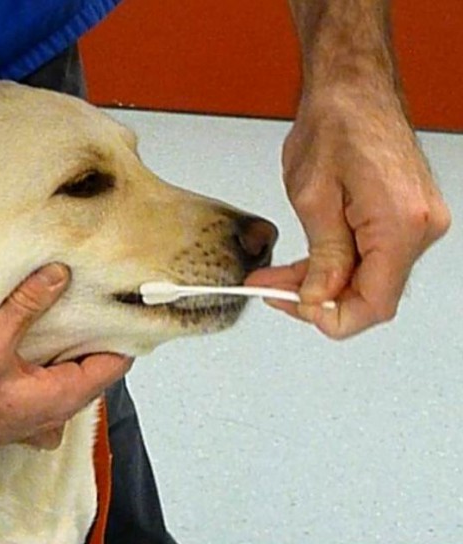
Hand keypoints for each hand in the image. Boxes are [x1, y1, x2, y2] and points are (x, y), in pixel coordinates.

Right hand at [0, 263, 131, 471]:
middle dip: (94, 338)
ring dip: (68, 352)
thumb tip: (59, 275)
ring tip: (65, 316)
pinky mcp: (17, 414)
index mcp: (62, 398)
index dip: (122, 335)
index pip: (114, 366)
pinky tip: (31, 345)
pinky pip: (44, 387)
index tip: (124, 307)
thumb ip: (27, 307)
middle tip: (93, 301)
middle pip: (93, 371)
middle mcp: (56, 413)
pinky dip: (45, 365)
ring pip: (68, 380)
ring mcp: (37, 418)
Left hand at [246, 88, 449, 338]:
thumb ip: (322, 256)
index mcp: (401, 224)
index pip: (374, 303)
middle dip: (316, 297)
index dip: (331, 317)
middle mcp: (420, 228)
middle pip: (370, 293)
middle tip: (269, 288)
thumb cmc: (335, 125)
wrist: (353, 88)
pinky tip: (303, 262)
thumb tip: (318, 298)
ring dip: (321, 281)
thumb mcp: (312, 199)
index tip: (293, 307)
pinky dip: (336, 263)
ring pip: (367, 277)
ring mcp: (416, 223)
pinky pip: (371, 256)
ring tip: (274, 275)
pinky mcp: (404, 217)